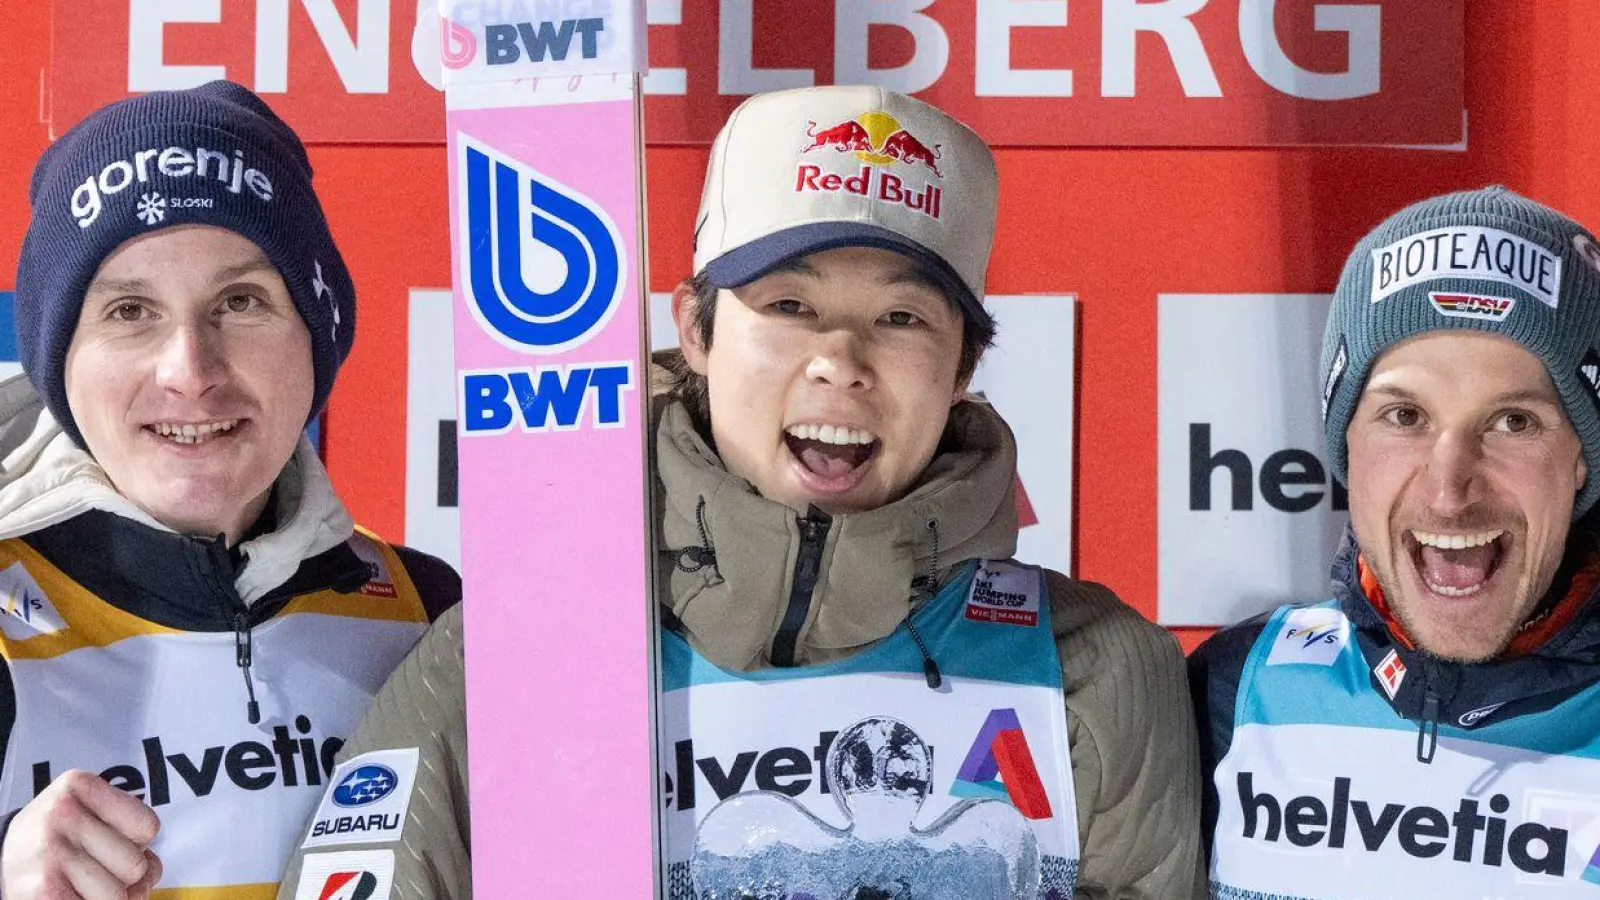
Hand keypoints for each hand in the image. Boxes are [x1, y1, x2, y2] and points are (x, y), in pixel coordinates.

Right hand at [1, 770, 161, 898]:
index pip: (147, 826)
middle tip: (95, 865)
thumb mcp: (90, 814)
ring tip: (83, 882)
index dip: (136, 843)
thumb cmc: (58, 837)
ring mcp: (50, 852)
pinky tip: (73, 893)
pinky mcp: (42, 889)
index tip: (112, 840)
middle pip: (136, 864)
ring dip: (109, 896)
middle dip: (123, 873)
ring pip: (118, 894)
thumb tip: (151, 871)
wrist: (4, 858)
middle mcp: (61, 813)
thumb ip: (130, 832)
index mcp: (78, 785)